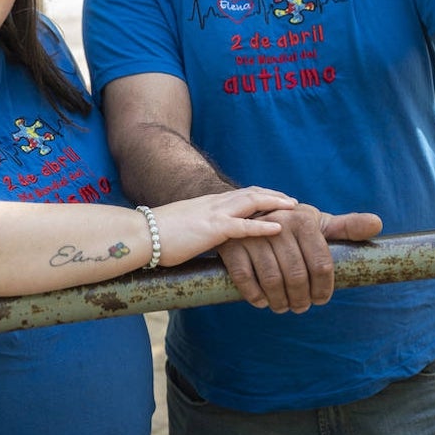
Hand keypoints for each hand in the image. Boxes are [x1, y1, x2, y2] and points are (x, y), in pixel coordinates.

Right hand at [153, 187, 298, 267]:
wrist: (141, 234)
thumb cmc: (157, 237)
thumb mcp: (183, 229)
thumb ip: (197, 231)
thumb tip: (202, 240)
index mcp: (207, 204)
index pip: (240, 194)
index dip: (261, 195)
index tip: (277, 200)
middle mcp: (213, 204)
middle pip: (251, 193)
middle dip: (273, 196)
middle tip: (294, 201)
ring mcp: (214, 214)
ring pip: (251, 202)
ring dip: (274, 204)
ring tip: (293, 208)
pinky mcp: (212, 229)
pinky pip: (243, 226)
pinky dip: (263, 226)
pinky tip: (278, 228)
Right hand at [216, 205, 381, 313]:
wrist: (248, 214)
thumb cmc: (291, 226)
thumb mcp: (318, 224)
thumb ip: (347, 227)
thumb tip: (377, 224)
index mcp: (303, 219)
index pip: (321, 265)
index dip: (324, 289)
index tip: (321, 299)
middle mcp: (279, 223)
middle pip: (297, 277)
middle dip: (301, 300)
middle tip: (301, 307)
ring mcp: (253, 235)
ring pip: (273, 281)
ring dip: (280, 302)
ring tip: (284, 306)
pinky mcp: (232, 246)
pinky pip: (246, 280)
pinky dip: (256, 297)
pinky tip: (262, 301)